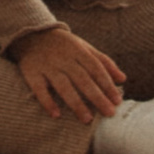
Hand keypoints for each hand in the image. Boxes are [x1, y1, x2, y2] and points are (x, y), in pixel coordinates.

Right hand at [10, 25, 126, 123]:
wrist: (31, 34)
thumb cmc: (64, 45)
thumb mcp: (84, 47)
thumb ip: (104, 62)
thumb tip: (123, 79)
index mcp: (78, 50)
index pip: (96, 68)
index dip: (107, 84)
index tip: (117, 100)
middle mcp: (63, 58)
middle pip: (82, 79)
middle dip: (97, 96)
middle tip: (109, 113)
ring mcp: (47, 65)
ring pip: (63, 86)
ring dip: (76, 103)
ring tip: (87, 119)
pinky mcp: (31, 72)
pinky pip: (39, 89)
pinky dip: (47, 102)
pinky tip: (56, 115)